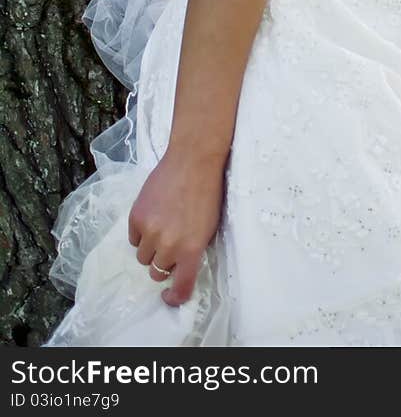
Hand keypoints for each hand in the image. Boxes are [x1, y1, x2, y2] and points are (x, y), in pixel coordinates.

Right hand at [128, 143, 227, 306]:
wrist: (192, 160)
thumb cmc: (207, 193)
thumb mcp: (209, 228)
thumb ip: (193, 251)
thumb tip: (179, 268)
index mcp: (191, 250)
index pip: (180, 287)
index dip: (175, 297)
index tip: (170, 297)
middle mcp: (169, 246)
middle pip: (157, 272)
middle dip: (163, 262)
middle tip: (171, 244)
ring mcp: (150, 231)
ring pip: (142, 257)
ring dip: (150, 248)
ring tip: (162, 226)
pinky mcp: (136, 217)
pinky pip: (133, 238)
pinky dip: (141, 232)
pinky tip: (153, 215)